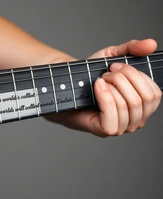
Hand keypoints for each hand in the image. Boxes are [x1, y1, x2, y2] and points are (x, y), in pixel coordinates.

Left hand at [46, 39, 161, 136]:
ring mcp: (122, 127)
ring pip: (129, 106)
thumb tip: (151, 44)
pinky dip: (105, 96)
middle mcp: (136, 119)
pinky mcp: (106, 130)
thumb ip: (132, 49)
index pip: (154, 94)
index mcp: (142, 105)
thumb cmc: (90, 76)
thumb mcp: (111, 56)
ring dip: (112, 86)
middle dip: (123, 79)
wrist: (68, 88)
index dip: (136, 75)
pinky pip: (113, 115)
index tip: (115, 66)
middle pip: (143, 99)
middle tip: (106, 73)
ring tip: (99, 80)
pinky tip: (97, 86)